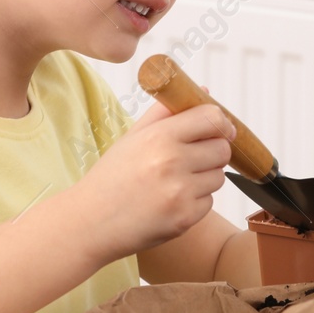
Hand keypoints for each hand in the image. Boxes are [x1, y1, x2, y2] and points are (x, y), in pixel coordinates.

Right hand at [72, 99, 233, 261]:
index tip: (219, 129)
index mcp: (159, 137)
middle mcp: (172, 162)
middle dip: (212, 152)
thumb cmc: (111, 178)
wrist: (91, 222)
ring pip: (219, 177)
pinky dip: (195, 202)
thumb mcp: (133, 137)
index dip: (220, 123)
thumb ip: (167, 112)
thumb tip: (203, 90)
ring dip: (204, 178)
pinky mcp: (185, 218)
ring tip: (174, 183)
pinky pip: (209, 202)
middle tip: (191, 159)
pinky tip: (170, 202)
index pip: (212, 118)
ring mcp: (180, 192)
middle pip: (222, 149)